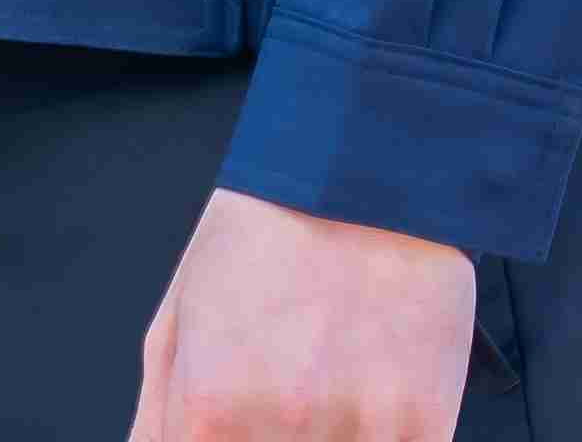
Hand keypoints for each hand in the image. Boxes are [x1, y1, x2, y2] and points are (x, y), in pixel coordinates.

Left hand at [128, 183, 475, 438]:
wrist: (365, 166)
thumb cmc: (265, 234)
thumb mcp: (179, 318)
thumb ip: (158, 419)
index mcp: (209, 411)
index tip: (236, 428)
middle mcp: (281, 427)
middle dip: (274, 438)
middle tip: (288, 395)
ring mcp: (358, 430)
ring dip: (329, 438)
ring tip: (330, 386)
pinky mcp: (424, 422)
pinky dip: (382, 439)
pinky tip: (373, 400)